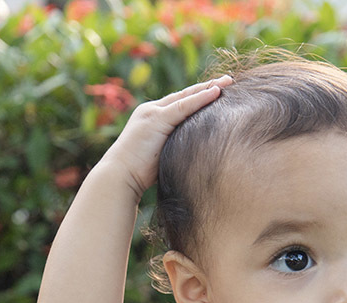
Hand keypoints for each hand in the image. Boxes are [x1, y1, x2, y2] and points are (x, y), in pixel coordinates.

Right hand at [100, 76, 232, 199]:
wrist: (118, 177)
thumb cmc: (137, 175)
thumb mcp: (159, 158)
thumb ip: (173, 149)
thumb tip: (192, 157)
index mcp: (151, 119)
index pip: (179, 104)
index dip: (198, 97)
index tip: (217, 92)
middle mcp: (151, 111)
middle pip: (184, 96)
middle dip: (206, 87)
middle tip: (228, 80)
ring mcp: (153, 113)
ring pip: (185, 97)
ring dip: (208, 88)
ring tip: (228, 82)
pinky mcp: (156, 119)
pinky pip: (184, 106)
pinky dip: (201, 98)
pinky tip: (217, 92)